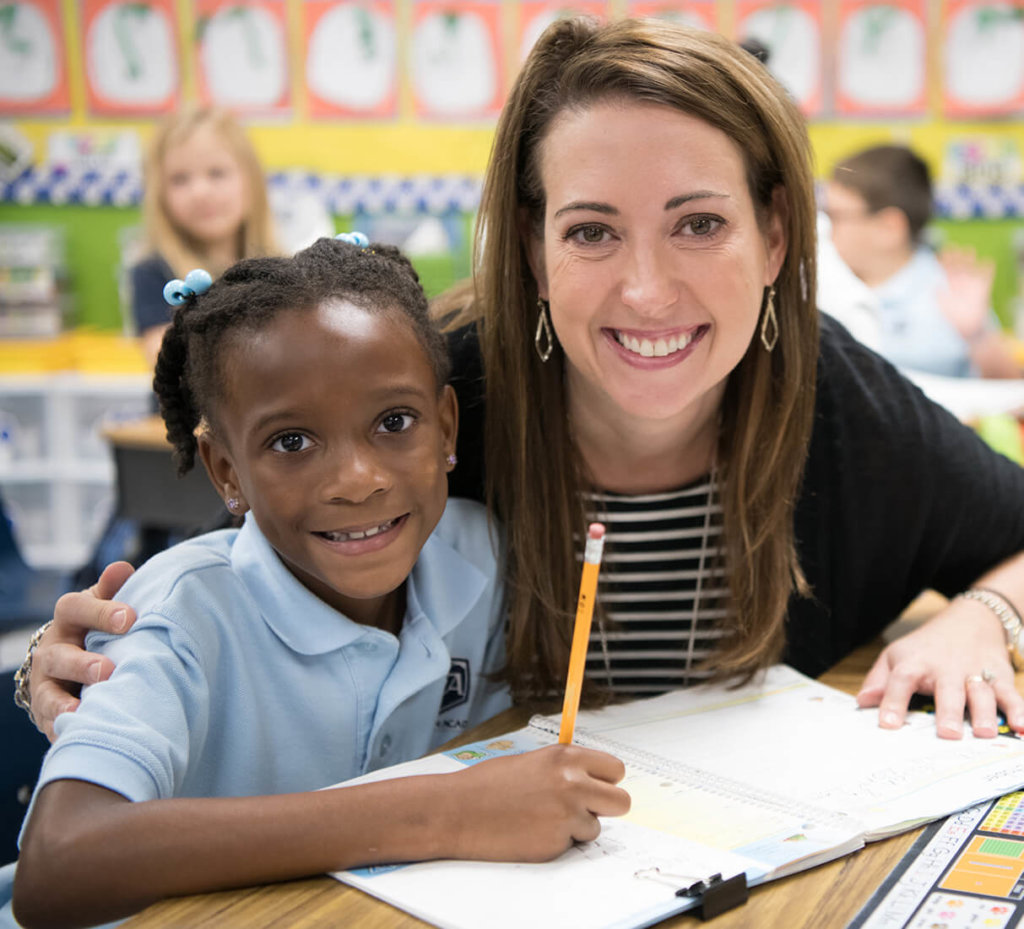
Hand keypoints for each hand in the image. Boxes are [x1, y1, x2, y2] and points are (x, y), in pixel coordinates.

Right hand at [30, 562, 136, 740]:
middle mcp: (52, 650)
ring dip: (65, 703)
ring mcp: (45, 683)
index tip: (129, 618)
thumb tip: (122, 568)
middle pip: (58, 656)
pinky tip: (78, 734)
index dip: (100, 612)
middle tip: (107, 670)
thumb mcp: (103, 603)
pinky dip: (62, 729)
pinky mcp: (46, 711)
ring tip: (83, 710)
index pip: (74, 608)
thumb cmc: (97, 626)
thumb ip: (112, 589)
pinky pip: (50, 723)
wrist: (73, 658)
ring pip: (48, 694)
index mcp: (68, 619)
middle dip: (81, 664)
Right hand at [447, 745, 630, 860]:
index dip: (606, 780)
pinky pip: (571, 845)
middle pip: (622, 802)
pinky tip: (531, 831)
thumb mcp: (532, 761)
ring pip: (595, 827)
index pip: (615, 769)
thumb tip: (592, 778)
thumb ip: (565, 768)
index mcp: (566, 757)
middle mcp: (572, 784)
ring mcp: (566, 816)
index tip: (597, 786)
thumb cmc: (488, 784)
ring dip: (577, 827)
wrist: (458, 810)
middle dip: (606, 807)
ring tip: (543, 818)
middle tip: (584, 808)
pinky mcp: (556, 844)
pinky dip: (557, 842)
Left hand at [856, 597, 1023, 738]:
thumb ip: (879, 680)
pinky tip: (1022, 728)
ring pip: (981, 692)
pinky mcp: (1001, 677)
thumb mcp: (897, 655)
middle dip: (947, 711)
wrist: (969, 619)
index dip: (892, 701)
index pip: (901, 679)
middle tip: (948, 734)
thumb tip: (862, 702)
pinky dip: (1020, 711)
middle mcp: (946, 668)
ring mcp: (976, 672)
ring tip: (984, 733)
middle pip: (946, 689)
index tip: (887, 724)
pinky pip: (1012, 695)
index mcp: (916, 663)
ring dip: (983, 712)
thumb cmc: (926, 646)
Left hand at [936, 245, 995, 341]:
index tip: (941, 253)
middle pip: (958, 266)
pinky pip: (987, 276)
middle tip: (953, 246)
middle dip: (955, 256)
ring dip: (970, 259)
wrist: (968, 327)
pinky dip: (988, 269)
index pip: (946, 270)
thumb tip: (934, 288)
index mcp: (950, 285)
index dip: (944, 262)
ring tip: (969, 250)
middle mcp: (961, 282)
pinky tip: (987, 262)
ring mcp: (972, 284)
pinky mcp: (983, 288)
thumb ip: (939, 297)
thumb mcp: (943, 307)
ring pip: (971, 268)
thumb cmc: (954, 317)